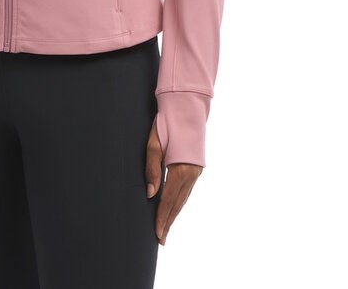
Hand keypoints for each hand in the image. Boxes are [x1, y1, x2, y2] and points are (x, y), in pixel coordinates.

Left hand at [145, 119, 202, 245]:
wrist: (186, 108)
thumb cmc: (166, 123)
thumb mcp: (154, 143)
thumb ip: (152, 169)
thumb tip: (151, 194)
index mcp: (181, 168)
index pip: (169, 199)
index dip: (162, 217)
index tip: (157, 234)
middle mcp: (192, 173)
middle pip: (178, 203)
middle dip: (169, 221)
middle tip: (161, 239)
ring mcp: (196, 171)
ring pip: (184, 198)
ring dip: (174, 213)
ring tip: (165, 228)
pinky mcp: (195, 168)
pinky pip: (186, 190)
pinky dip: (179, 201)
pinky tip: (173, 208)